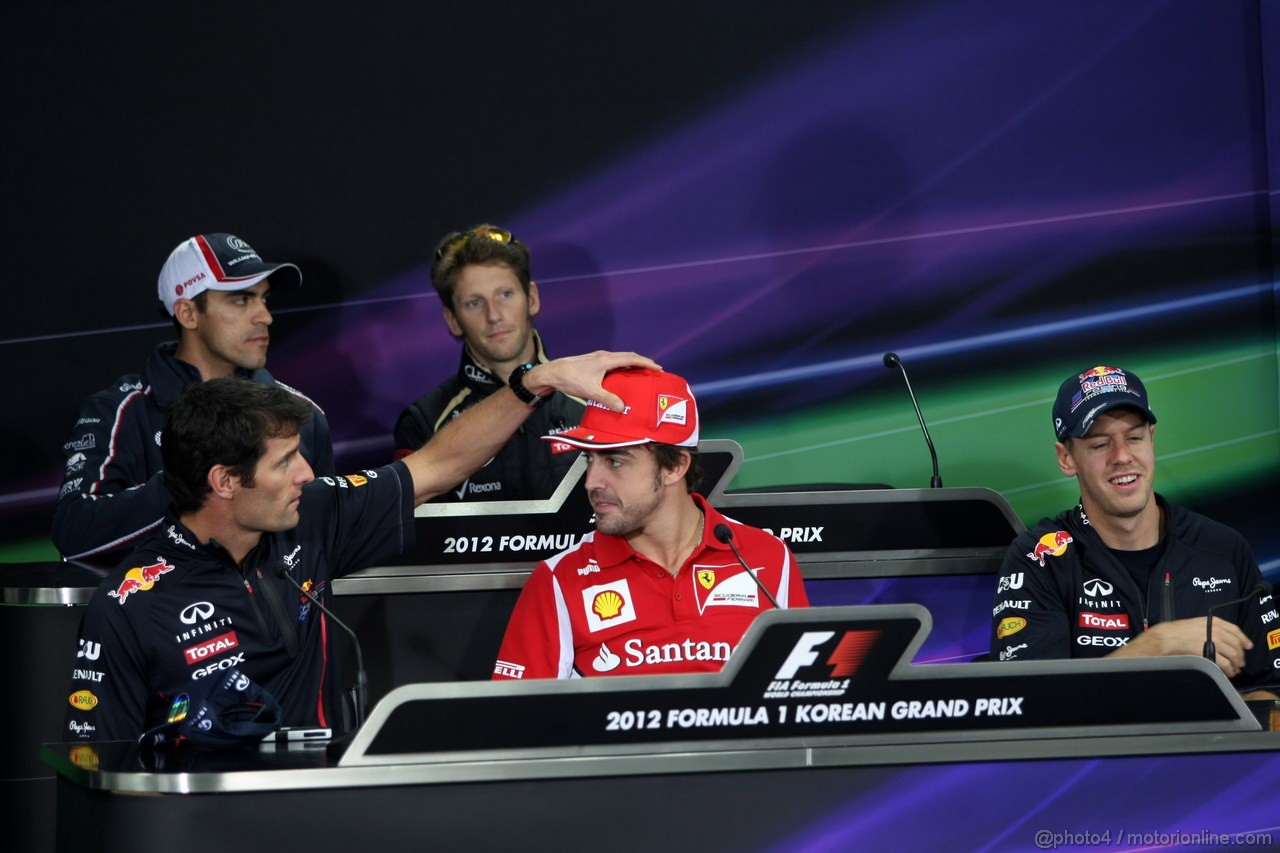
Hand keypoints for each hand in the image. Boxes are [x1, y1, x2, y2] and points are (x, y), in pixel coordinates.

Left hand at [525, 351, 660, 408]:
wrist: (552, 373)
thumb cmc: (571, 379)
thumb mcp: (591, 391)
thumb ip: (607, 399)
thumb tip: (622, 407)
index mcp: (606, 360)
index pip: (632, 359)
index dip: (646, 363)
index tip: (658, 368)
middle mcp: (604, 356)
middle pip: (628, 357)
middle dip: (643, 363)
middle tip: (654, 372)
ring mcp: (598, 357)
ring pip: (621, 359)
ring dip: (632, 364)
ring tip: (641, 374)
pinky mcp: (593, 362)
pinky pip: (614, 362)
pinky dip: (623, 367)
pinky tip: (622, 376)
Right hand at [1114, 616, 1251, 677]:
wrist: (1159, 640)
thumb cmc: (1169, 634)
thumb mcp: (1188, 626)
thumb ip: (1203, 629)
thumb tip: (1215, 638)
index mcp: (1208, 621)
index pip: (1233, 628)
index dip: (1242, 637)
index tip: (1247, 645)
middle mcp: (1211, 628)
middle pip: (1235, 642)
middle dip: (1240, 654)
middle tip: (1240, 662)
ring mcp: (1209, 639)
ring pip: (1232, 653)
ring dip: (1235, 663)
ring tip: (1233, 670)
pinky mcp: (1206, 651)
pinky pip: (1223, 662)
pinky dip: (1227, 669)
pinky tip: (1226, 672)